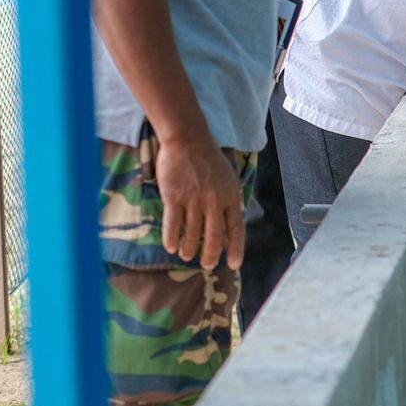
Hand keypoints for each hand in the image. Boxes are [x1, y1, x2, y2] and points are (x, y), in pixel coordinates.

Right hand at [156, 132, 244, 270]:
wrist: (188, 139)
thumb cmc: (209, 160)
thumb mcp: (229, 179)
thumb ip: (229, 201)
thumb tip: (229, 225)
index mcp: (231, 196)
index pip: (236, 229)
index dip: (235, 249)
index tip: (233, 265)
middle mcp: (214, 201)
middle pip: (213, 236)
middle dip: (210, 255)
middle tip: (207, 265)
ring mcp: (194, 199)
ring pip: (192, 233)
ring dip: (188, 248)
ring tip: (185, 256)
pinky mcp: (174, 196)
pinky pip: (173, 224)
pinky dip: (171, 238)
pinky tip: (170, 247)